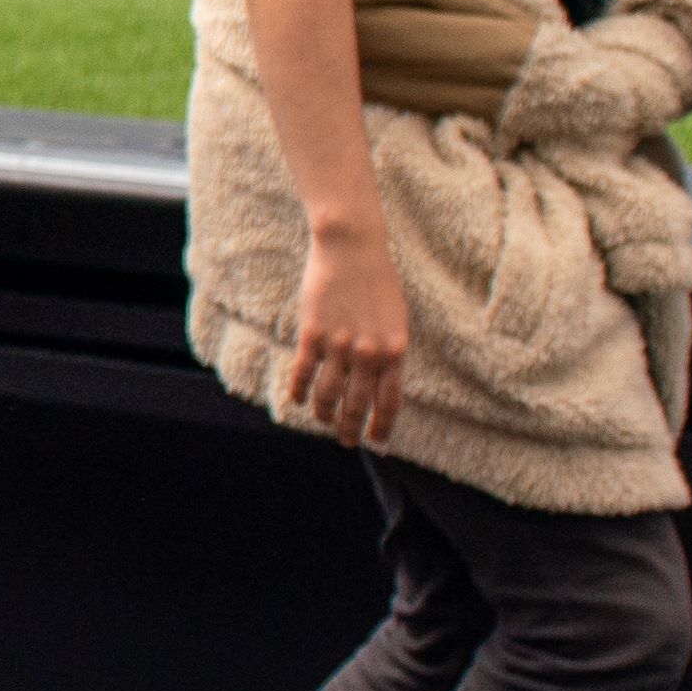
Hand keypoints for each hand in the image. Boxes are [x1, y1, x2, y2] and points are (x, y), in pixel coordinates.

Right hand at [287, 215, 407, 444]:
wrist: (353, 248)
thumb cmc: (378, 281)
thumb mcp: (395, 320)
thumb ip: (389, 352)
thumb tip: (381, 382)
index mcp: (395, 351)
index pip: (390, 402)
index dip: (383, 426)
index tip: (378, 441)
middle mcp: (368, 354)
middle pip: (358, 404)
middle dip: (352, 429)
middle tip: (348, 441)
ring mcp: (339, 345)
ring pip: (328, 394)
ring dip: (325, 414)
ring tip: (324, 421)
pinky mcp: (312, 333)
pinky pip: (303, 372)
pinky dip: (298, 390)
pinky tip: (296, 400)